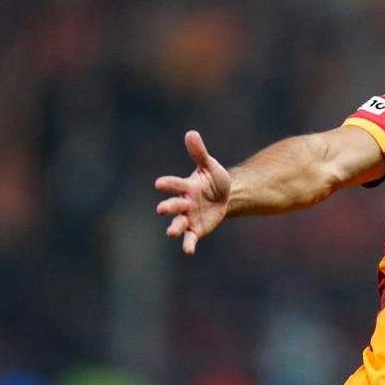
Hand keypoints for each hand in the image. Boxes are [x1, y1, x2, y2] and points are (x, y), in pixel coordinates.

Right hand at [155, 130, 230, 254]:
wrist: (226, 197)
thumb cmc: (214, 180)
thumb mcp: (210, 166)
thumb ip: (200, 153)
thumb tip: (191, 133)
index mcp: (187, 186)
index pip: (175, 184)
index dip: (168, 184)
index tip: (159, 183)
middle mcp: (184, 203)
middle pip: (174, 205)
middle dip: (168, 207)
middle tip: (161, 209)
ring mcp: (189, 217)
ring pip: (178, 223)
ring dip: (174, 228)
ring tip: (170, 232)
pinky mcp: (196, 229)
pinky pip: (190, 238)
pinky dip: (188, 244)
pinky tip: (189, 252)